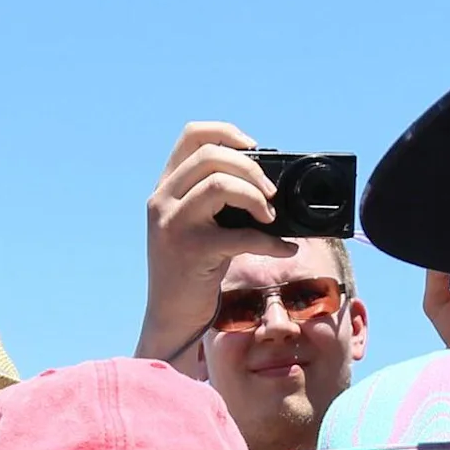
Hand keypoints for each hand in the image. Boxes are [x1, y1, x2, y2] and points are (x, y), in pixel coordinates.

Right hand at [136, 121, 295, 368]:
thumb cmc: (193, 270)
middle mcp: (162, 200)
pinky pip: (240, 235)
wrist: (172, 317)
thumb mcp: (197, 225)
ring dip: (256, 197)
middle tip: (271, 193)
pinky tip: (286, 248)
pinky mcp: (190, 251)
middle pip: (211, 155)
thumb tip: (270, 183)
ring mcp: (173, 224)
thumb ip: (217, 199)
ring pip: (219, 184)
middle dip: (252, 168)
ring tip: (271, 217)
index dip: (228, 132)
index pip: (192, 135)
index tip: (254, 148)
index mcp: (165, 187)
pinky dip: (271, 241)